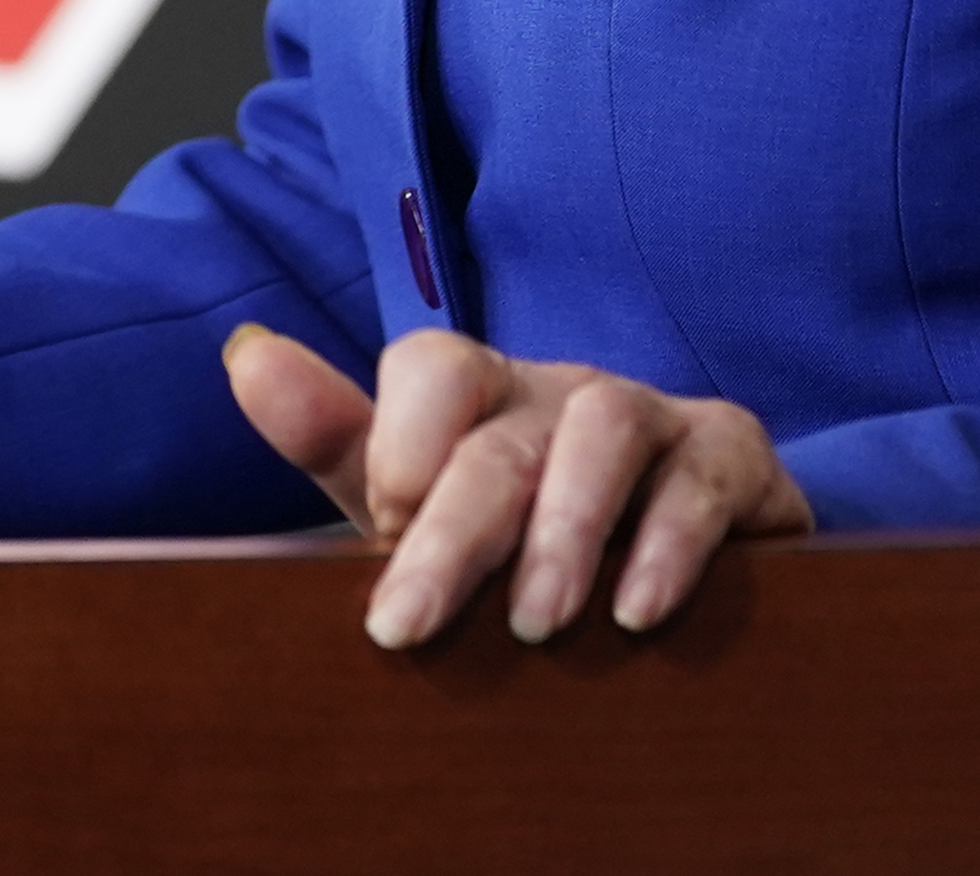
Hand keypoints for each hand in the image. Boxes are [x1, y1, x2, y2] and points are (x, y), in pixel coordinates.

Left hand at [224, 322, 809, 645]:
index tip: (376, 528)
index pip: (431, 366)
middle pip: (498, 435)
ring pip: (605, 431)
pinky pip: (705, 478)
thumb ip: (336, 445)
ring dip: (565, 529)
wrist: (674, 584)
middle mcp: (560, 391)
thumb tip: (246, 354)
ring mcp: (651, 415)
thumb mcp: (418, 510)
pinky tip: (636, 613)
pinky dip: (670, 543)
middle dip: (450, 534)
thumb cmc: (520, 547)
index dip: (398, 441)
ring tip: (537, 624)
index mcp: (480, 395)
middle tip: (409, 626)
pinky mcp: (733, 458)